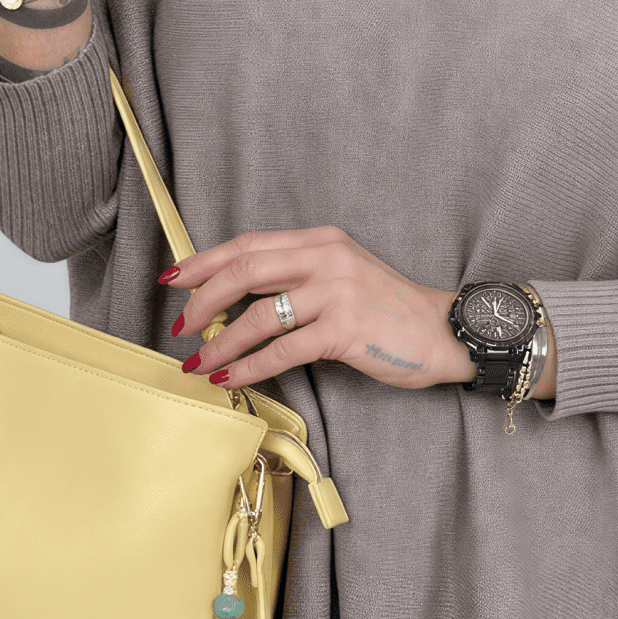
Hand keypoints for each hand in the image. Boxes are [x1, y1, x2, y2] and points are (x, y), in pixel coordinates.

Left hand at [164, 229, 476, 392]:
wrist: (443, 332)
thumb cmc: (389, 311)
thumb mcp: (342, 277)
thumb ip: (297, 278)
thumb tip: (236, 301)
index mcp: (320, 241)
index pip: (249, 245)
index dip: (205, 261)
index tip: (174, 280)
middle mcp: (326, 258)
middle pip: (244, 271)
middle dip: (203, 300)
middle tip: (180, 326)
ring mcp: (336, 292)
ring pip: (257, 315)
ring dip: (220, 343)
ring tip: (198, 363)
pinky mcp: (344, 329)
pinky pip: (282, 350)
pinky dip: (249, 367)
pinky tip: (230, 378)